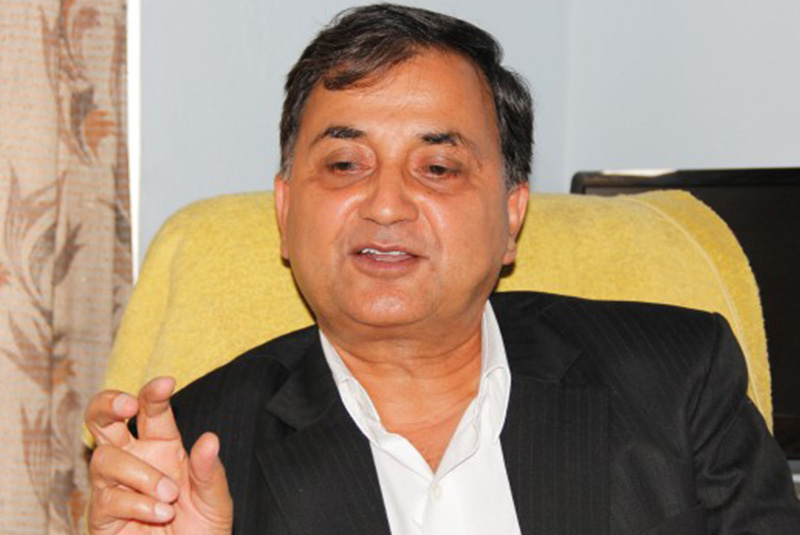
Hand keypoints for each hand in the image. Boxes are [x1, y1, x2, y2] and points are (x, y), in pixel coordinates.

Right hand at [85, 377, 232, 534]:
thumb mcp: (214, 500)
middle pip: (101, 419)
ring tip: (169, 496)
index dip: (153, 393)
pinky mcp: (102, 516)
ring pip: (104, 458)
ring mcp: (114, 487)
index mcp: (163, 448)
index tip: (166, 383)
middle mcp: (135, 461)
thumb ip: (209, 471)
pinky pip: (107, 498)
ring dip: (139, 474)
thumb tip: (209, 438)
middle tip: (127, 407)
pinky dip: (137, 504)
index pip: (151, 411)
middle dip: (107, 404)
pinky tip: (160, 514)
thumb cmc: (201, 531)